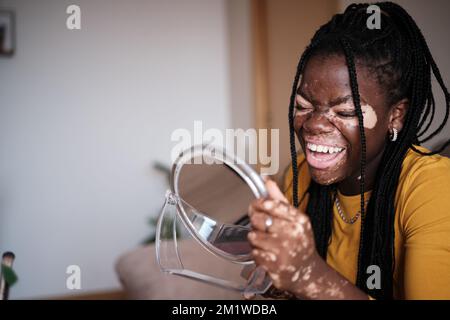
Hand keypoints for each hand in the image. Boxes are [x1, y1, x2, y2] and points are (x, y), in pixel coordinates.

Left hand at [247, 178, 318, 294]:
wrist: (308, 273)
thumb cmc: (299, 243)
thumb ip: (279, 199)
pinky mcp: (275, 265)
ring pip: (253, 236)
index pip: (271, 204)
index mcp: (299, 220)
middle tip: (262, 227)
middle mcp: (293, 234)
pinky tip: (267, 254)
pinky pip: (254, 252)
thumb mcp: (295, 220)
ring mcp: (284, 251)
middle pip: (258, 219)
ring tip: (265, 242)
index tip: (257, 206)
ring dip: (255, 239)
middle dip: (256, 223)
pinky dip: (257, 253)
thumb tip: (266, 180)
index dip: (258, 204)